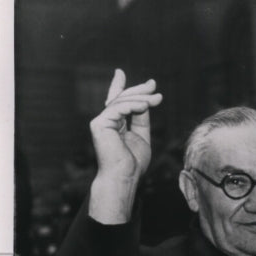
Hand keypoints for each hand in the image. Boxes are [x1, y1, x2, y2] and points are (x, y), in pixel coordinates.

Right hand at [89, 68, 162, 184]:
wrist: (124, 176)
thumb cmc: (133, 163)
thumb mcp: (142, 136)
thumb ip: (141, 119)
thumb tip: (145, 101)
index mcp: (114, 124)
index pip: (119, 102)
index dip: (126, 87)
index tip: (139, 79)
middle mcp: (105, 121)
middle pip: (121, 99)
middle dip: (138, 90)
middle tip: (153, 84)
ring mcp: (100, 122)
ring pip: (121, 102)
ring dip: (140, 98)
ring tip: (157, 98)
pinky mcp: (99, 124)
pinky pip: (118, 109)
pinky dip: (133, 105)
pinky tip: (146, 105)